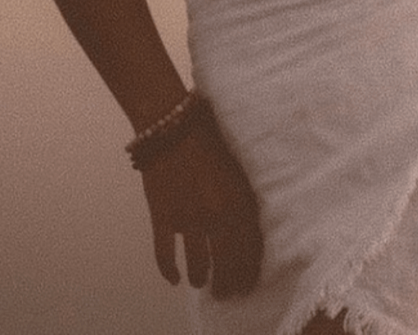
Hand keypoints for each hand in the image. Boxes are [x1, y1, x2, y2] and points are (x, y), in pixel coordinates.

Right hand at [141, 118, 263, 298]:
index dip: (249, 270)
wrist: (173, 125)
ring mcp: (188, 220)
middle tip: (226, 292)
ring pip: (197, 264)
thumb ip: (246, 195)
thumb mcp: (239, 166)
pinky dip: (169, 271)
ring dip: (201, 279)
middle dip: (227, 282)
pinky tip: (175, 279)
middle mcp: (216, 216)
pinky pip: (165, 254)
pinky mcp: (162, 218)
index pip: (250, 249)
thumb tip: (254, 222)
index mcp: (239, 202)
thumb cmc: (211, 138)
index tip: (249, 283)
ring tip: (203, 284)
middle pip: (226, 263)